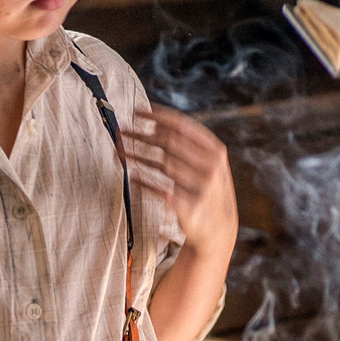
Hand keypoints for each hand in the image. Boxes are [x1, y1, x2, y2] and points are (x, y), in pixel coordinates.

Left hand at [123, 106, 236, 255]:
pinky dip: (144, 182)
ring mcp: (201, 188)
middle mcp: (211, 167)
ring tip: (120, 151)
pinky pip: (161, 190)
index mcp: (215, 151)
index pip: (183, 126)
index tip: (136, 111)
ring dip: (138, 156)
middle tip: (121, 131)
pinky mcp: (189, 207)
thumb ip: (190, 145)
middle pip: (169, 142)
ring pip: (162, 164)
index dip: (157, 116)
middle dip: (142, 134)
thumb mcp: (210, 164)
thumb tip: (154, 124)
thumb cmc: (208, 189)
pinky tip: (130, 176)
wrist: (219, 229)